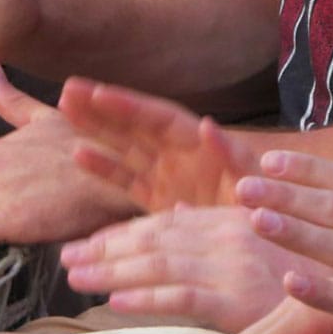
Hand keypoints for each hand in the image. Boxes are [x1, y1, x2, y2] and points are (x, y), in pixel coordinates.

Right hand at [59, 76, 258, 210]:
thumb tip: (207, 125)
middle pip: (134, 124)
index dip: (126, 105)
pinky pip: (127, 180)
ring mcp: (168, 176)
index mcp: (200, 144)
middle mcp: (180, 154)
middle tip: (67, 90)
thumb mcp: (254, 180)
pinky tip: (78, 155)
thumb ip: (232, 155)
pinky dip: (104, 168)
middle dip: (102, 108)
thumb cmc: (268, 209)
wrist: (269, 243)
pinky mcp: (161, 201)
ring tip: (63, 110)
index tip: (95, 92)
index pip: (157, 117)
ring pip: (125, 147)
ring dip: (96, 129)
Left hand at [60, 205, 330, 333]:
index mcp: (229, 224)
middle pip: (151, 243)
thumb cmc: (323, 262)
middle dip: (104, 250)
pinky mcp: (239, 297)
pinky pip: (184, 298)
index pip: (164, 226)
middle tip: (66, 260)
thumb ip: (224, 222)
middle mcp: (223, 240)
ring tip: (74, 278)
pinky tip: (115, 303)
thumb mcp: (271, 234)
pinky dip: (148, 300)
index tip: (90, 244)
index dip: (123, 235)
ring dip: (110, 273)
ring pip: (156, 267)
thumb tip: (182, 206)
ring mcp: (229, 267)